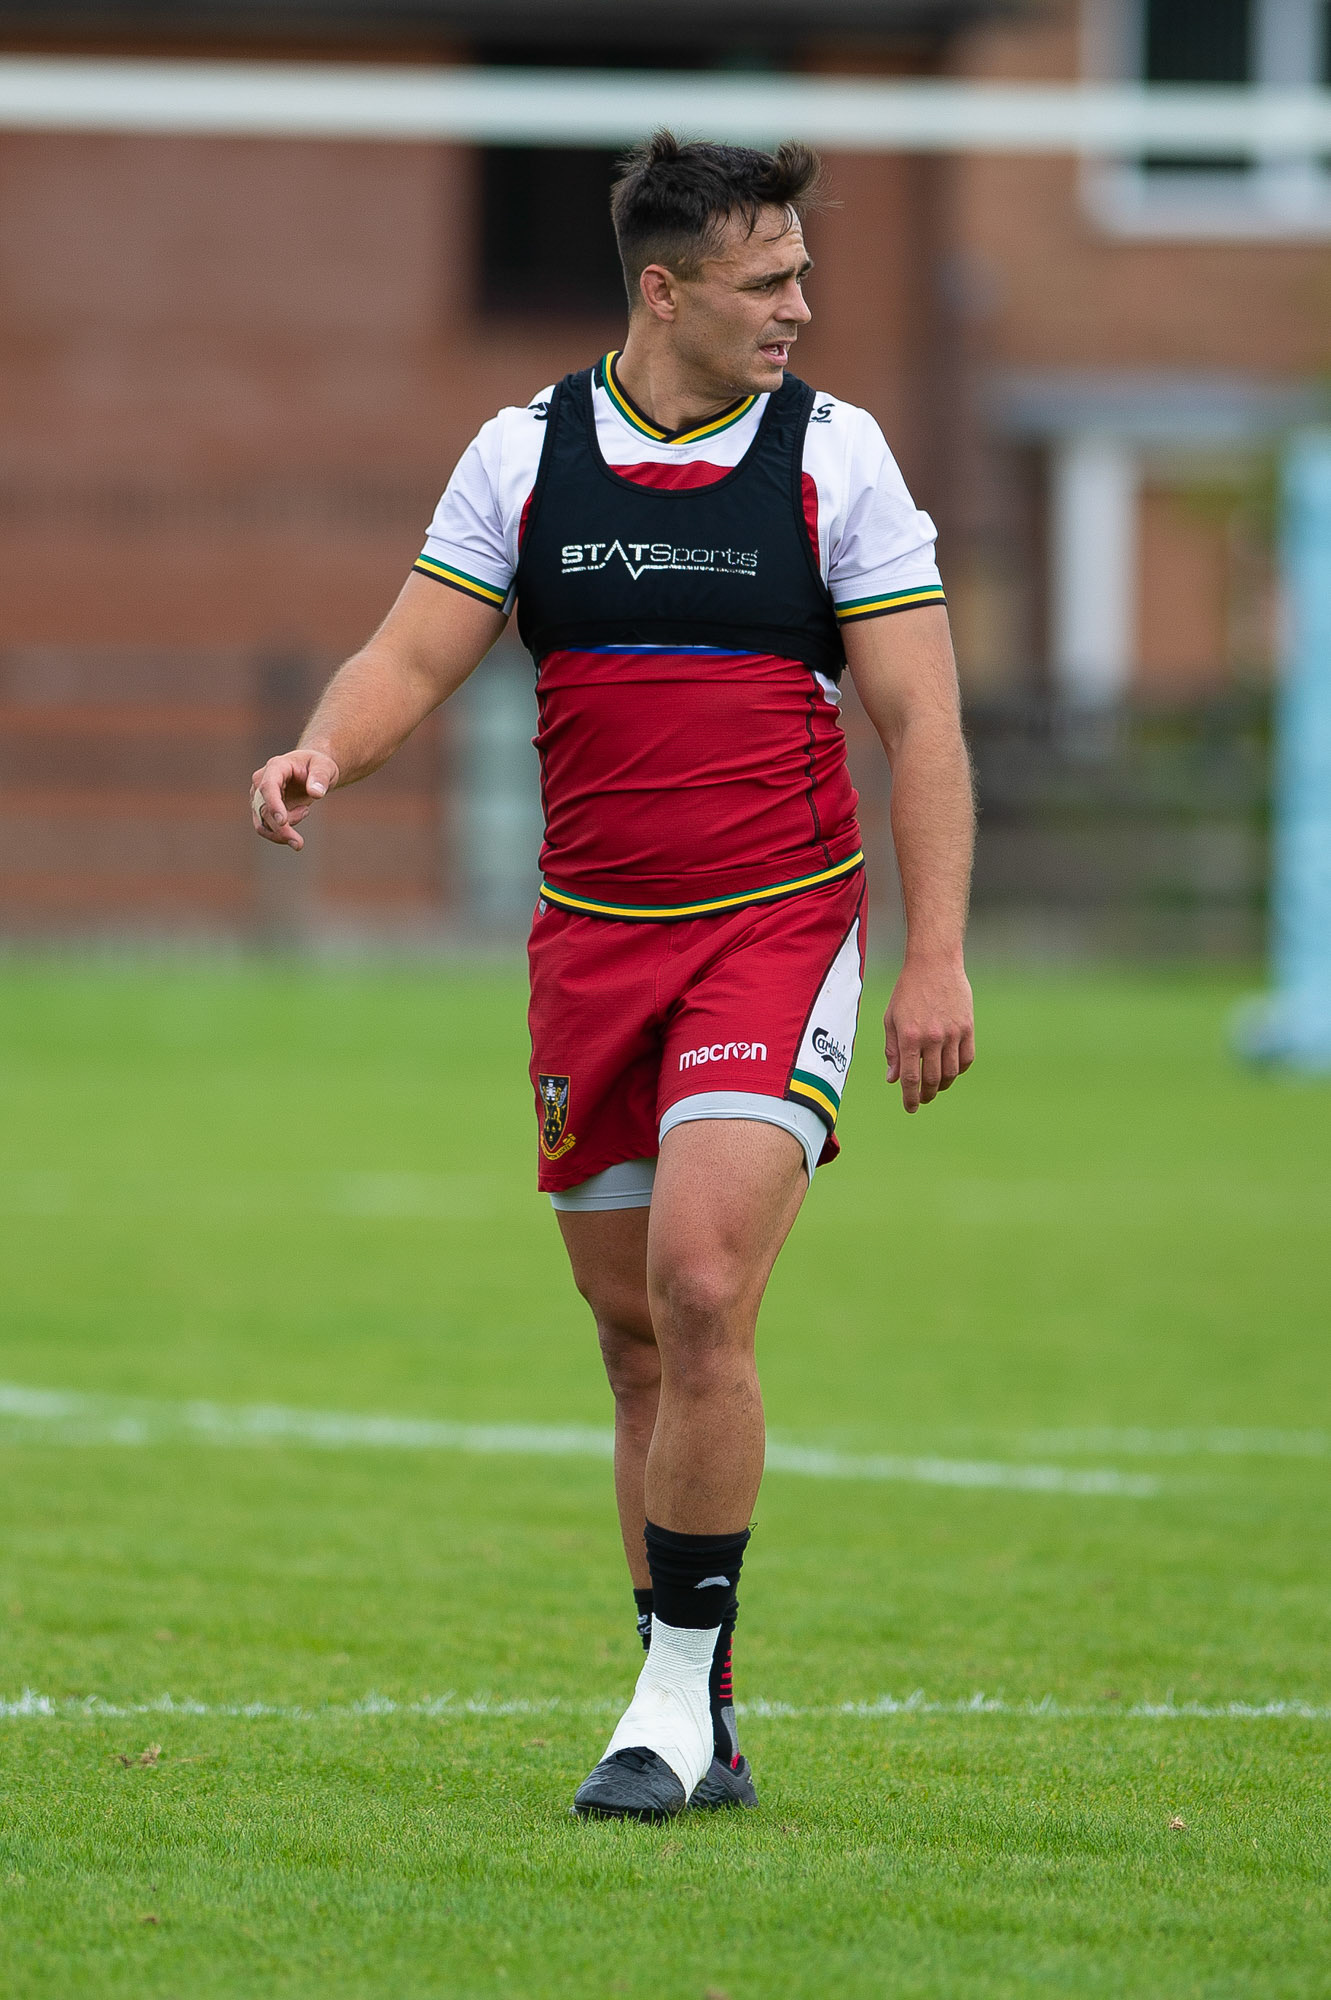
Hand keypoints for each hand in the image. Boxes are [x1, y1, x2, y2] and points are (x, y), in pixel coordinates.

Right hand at [249, 750, 338, 850]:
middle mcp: (262, 781)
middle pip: (264, 809)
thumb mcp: (325, 766)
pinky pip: (266, 828)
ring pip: (262, 822)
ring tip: (300, 834)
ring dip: (281, 834)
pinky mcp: (263, 810)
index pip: (268, 786)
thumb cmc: (317, 766)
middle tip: (299, 843)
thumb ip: (321, 777)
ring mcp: (260, 797)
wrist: (312, 771)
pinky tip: (295, 833)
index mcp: (276, 767)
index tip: (283, 822)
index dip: (273, 804)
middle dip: (280, 829)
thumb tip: (316, 793)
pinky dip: (279, 835)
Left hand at [884, 957, 974, 1113]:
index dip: (910, 1098)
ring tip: (937, 1086)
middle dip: (927, 1094)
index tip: (910, 1108)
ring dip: (943, 1085)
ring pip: (951, 1073)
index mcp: (909, 1037)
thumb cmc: (907, 990)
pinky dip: (959, 1070)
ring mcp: (952, 1033)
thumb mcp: (891, 1019)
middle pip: (933, 1079)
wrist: (934, 963)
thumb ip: (892, 1051)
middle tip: (923, 1099)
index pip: (910, 1078)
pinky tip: (951, 1070)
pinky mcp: (967, 1027)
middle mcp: (932, 1038)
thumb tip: (893, 1079)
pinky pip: (966, 1058)